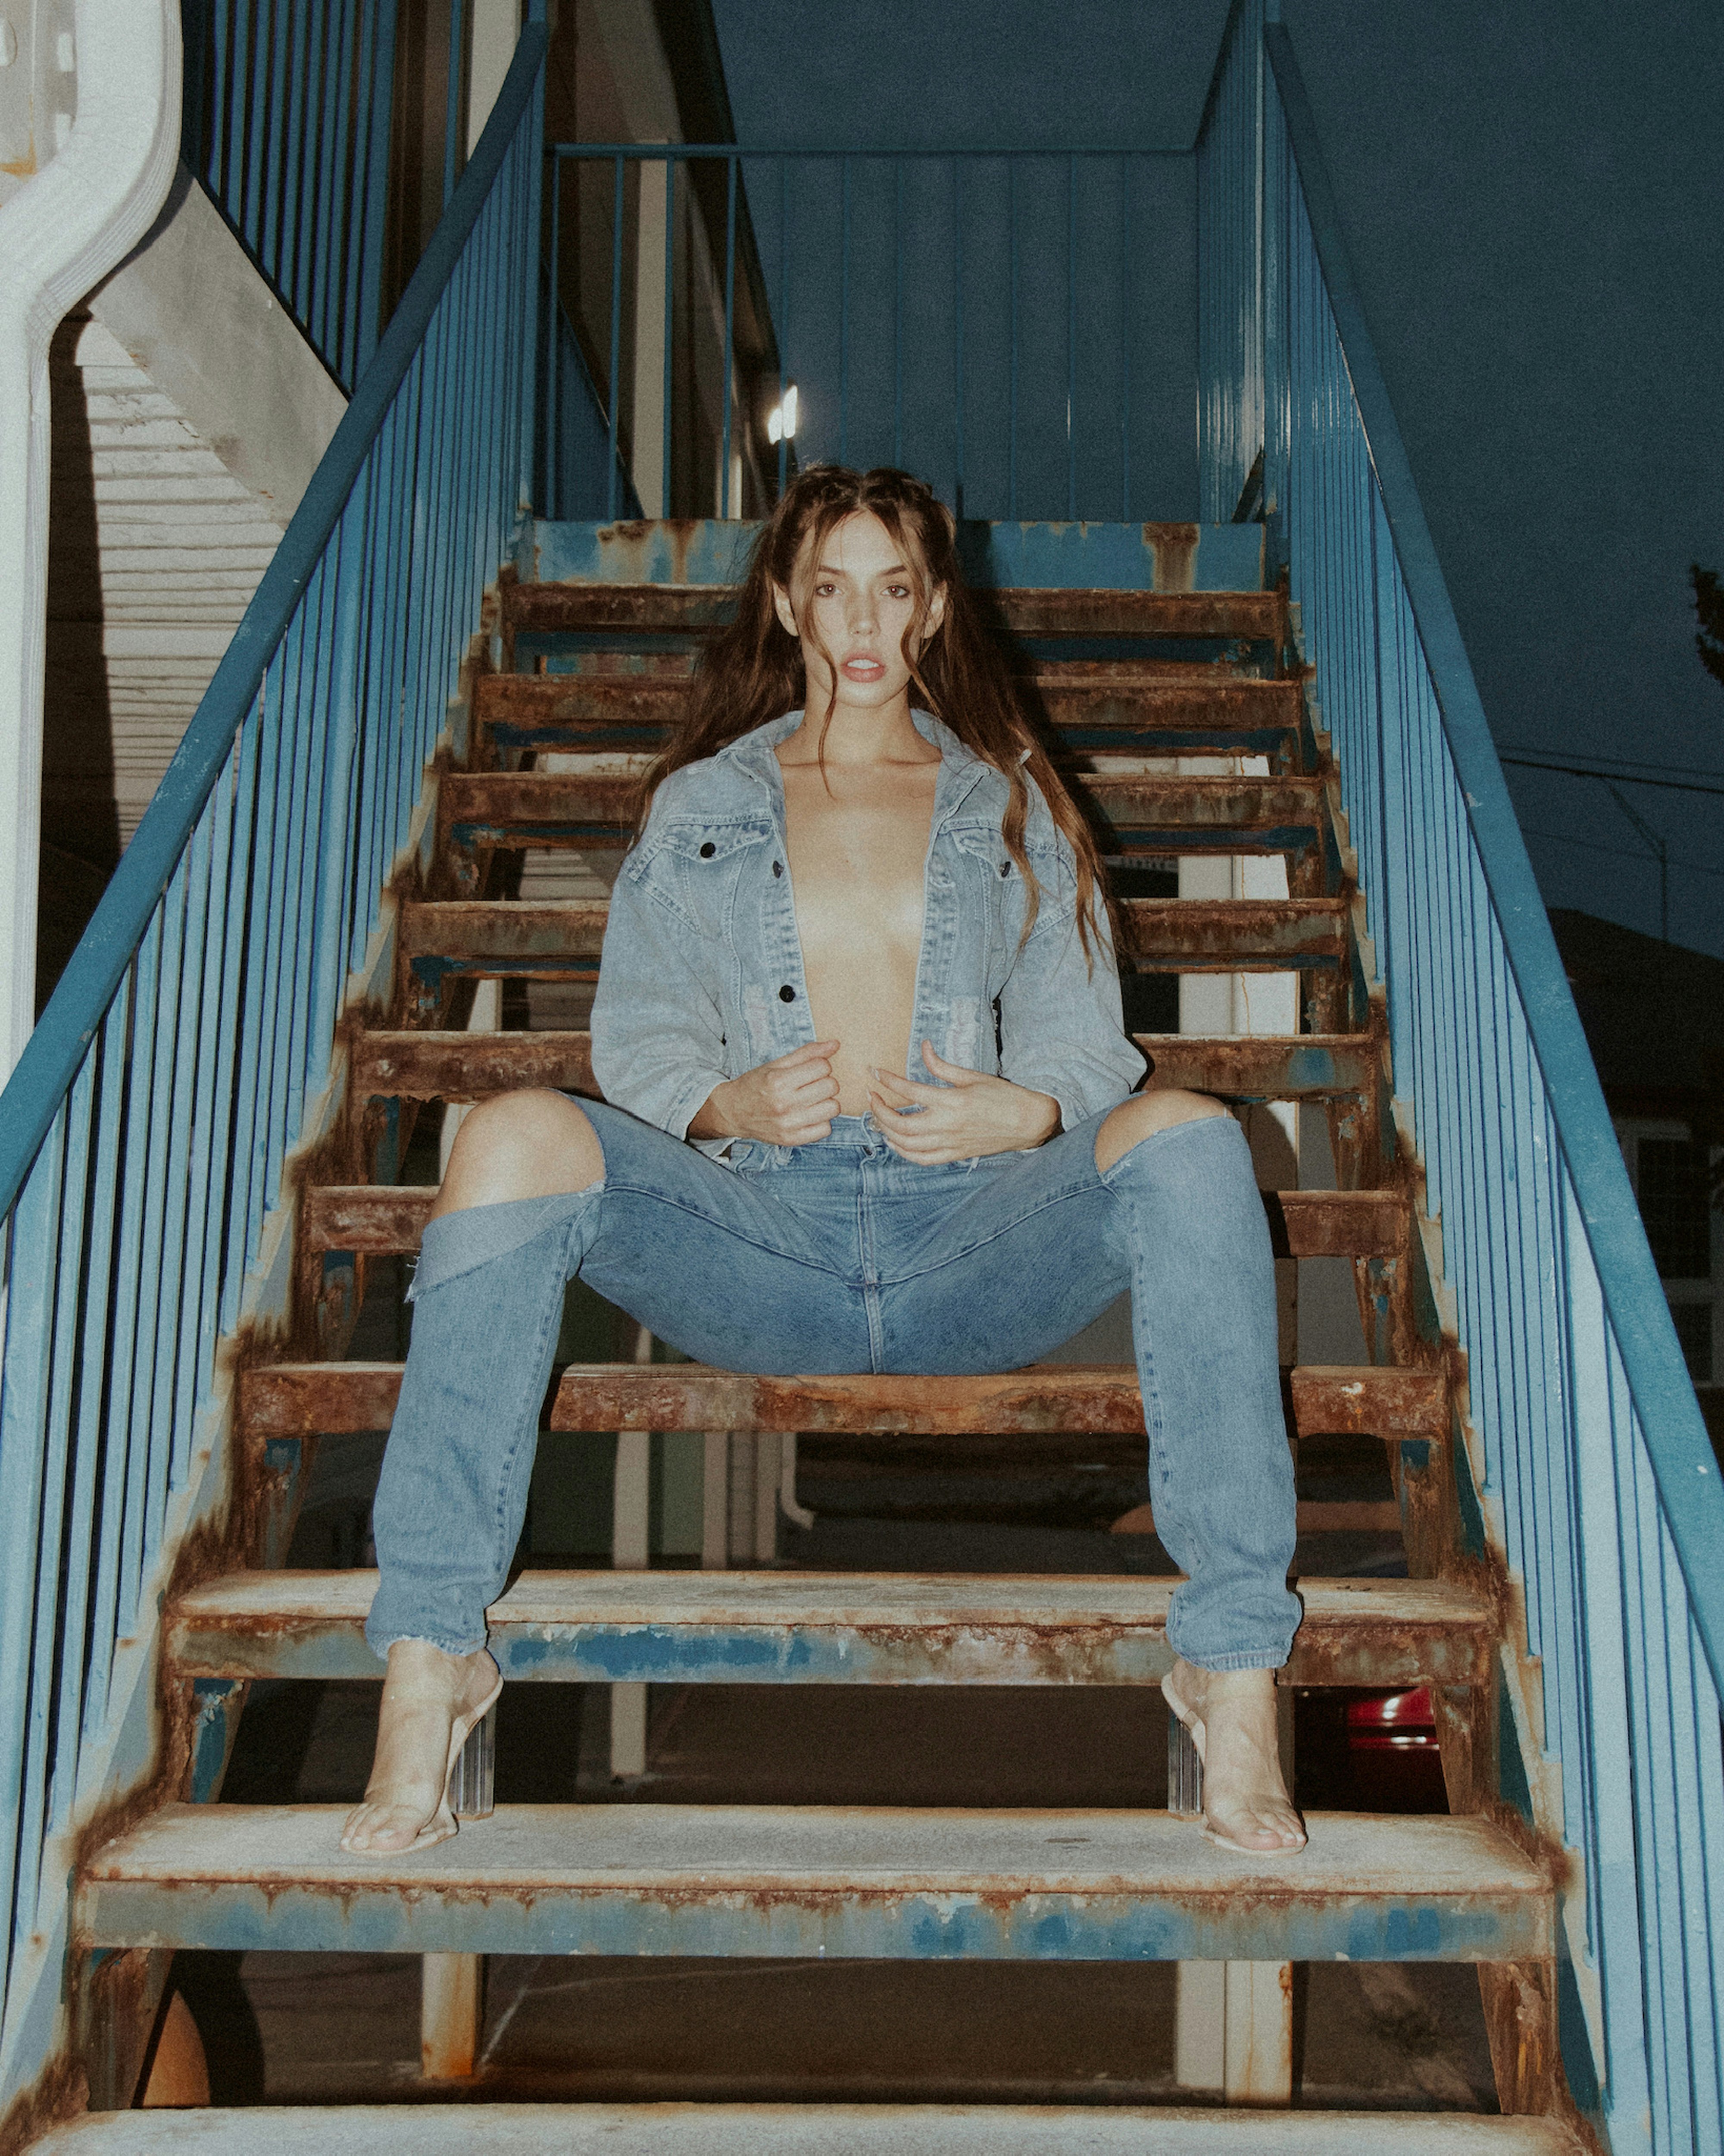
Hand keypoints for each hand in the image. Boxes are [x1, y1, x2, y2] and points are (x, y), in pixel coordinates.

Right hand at [689, 1040, 840, 1144]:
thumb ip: (806, 1053)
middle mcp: (783, 1104)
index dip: (820, 1065)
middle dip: (825, 1082)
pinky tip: (808, 1115)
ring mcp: (788, 1125)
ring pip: (833, 1108)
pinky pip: (826, 1129)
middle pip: (831, 1087)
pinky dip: (821, 1121)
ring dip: (826, 1102)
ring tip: (811, 1100)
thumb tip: (835, 1044)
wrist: (733, 1112)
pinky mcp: (791, 1140)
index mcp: (778, 1081)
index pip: (822, 1067)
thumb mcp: (776, 1064)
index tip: (810, 1070)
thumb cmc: (756, 1085)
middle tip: (811, 1085)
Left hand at [867, 1040, 1058, 1163]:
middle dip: (879, 1110)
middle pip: (900, 1123)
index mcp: (951, 1101)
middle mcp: (947, 1125)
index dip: (888, 1080)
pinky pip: (922, 1159)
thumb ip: (942, 1066)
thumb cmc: (1002, 1096)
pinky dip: (904, 1153)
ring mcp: (949, 1143)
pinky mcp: (955, 1155)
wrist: (1028, 1122)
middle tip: (872, 1098)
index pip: (909, 1091)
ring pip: (907, 1144)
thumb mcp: (972, 1076)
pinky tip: (894, 1143)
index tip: (875, 1072)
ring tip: (878, 1118)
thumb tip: (924, 1047)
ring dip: (887, 1131)